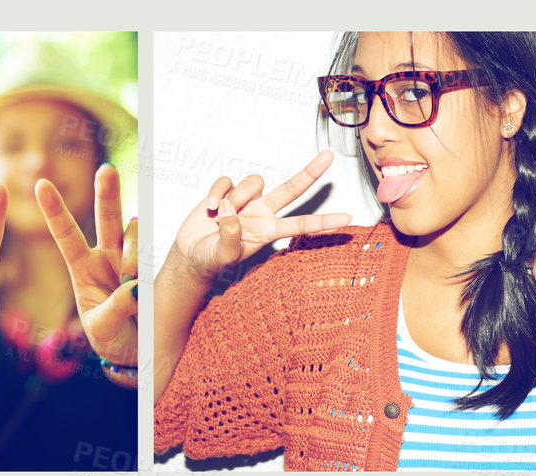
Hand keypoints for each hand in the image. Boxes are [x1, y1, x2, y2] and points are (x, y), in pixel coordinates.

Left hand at [37, 164, 136, 366]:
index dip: (55, 212)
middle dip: (107, 193)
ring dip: (133, 259)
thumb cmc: (111, 339)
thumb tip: (134, 285)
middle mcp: (107, 257)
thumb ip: (115, 308)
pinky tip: (146, 292)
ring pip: (134, 238)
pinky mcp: (154, 265)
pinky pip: (153, 257)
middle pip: (106, 218)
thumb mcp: (102, 328)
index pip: (67, 236)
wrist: (137, 351)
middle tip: (105, 171)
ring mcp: (132, 258)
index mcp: (82, 269)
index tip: (41, 185)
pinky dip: (148, 272)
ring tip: (133, 294)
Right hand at [174, 150, 349, 282]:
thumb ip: (230, 235)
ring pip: (252, 183)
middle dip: (310, 173)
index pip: (299, 225)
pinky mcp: (227, 191)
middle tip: (329, 156)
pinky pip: (226, 182)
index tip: (347, 217)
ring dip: (234, 198)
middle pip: (291, 189)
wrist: (189, 254)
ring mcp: (246, 200)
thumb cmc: (210, 259)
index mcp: (267, 231)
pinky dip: (215, 193)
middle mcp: (262, 212)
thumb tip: (230, 208)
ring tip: (216, 216)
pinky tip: (207, 208)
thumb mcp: (222, 255)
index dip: (323, 222)